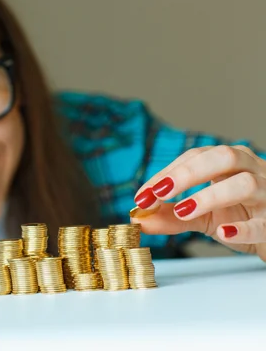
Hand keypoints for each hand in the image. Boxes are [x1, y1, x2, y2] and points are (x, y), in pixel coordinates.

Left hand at [130, 145, 265, 260]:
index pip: (197, 157)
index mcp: (231, 162)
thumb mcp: (201, 215)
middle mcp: (253, 170)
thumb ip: (169, 215)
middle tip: (159, 192)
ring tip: (183, 211)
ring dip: (210, 196)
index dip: (168, 173)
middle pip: (224, 157)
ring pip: (245, 183)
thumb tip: (137, 217)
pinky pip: (263, 223)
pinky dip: (243, 228)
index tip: (143, 195)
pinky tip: (223, 233)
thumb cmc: (241, 217)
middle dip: (188, 172)